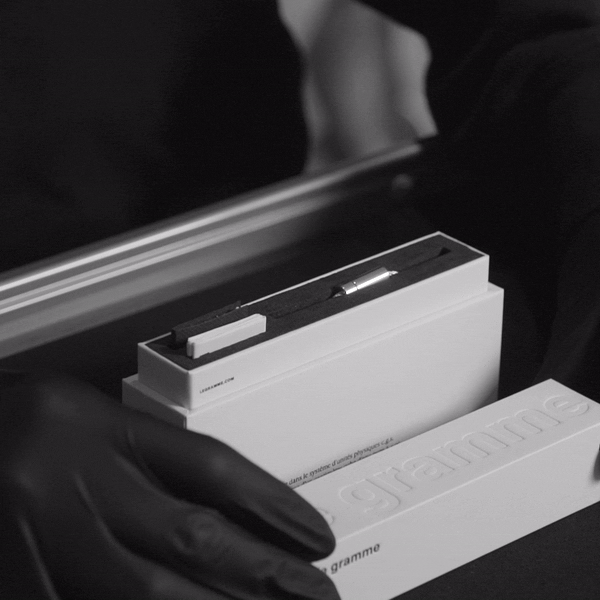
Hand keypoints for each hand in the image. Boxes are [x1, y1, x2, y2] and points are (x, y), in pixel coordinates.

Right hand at [0, 371, 338, 599]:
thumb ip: (158, 457)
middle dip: (262, 572)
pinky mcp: (24, 586)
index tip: (313, 533)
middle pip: (190, 534)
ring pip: (148, 593)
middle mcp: (71, 485)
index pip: (206, 466)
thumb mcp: (98, 421)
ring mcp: (43, 542)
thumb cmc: (37, 429)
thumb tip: (233, 506)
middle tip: (315, 590)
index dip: (270, 502)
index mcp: (97, 430)